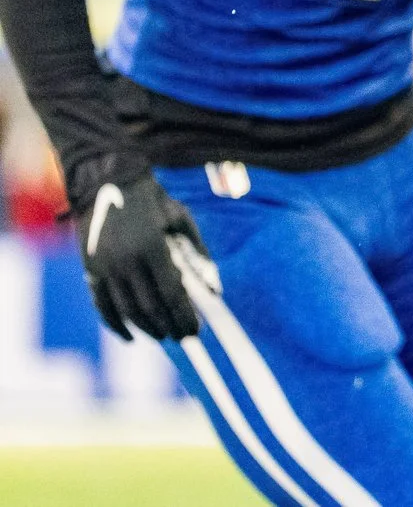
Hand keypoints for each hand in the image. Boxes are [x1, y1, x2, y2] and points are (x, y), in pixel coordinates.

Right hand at [77, 166, 207, 341]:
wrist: (107, 183)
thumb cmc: (152, 200)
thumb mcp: (181, 218)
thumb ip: (198, 252)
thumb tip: (214, 287)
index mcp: (152, 248)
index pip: (171, 293)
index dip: (183, 315)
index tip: (195, 330)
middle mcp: (127, 262)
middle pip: (149, 307)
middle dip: (168, 326)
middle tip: (183, 337)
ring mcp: (105, 268)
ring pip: (126, 310)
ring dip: (146, 328)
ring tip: (163, 337)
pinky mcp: (90, 271)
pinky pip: (102, 306)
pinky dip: (115, 325)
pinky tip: (131, 337)